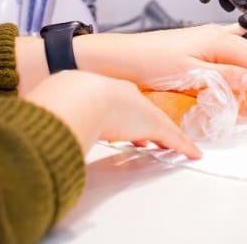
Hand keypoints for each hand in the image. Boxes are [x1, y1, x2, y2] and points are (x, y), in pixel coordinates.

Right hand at [24, 71, 201, 158]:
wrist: (84, 95)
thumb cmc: (72, 101)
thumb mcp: (69, 107)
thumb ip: (66, 116)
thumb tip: (52, 128)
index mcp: (109, 93)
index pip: (125, 107)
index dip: (129, 118)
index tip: (130, 126)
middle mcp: (130, 99)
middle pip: (144, 115)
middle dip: (149, 127)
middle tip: (153, 137)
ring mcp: (143, 113)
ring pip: (162, 127)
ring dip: (168, 138)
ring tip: (177, 145)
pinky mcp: (155, 126)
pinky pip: (175, 139)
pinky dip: (185, 147)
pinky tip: (194, 154)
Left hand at [73, 25, 246, 90]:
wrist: (121, 58)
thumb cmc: (151, 63)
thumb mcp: (191, 74)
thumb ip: (225, 76)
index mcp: (216, 39)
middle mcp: (214, 34)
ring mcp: (206, 38)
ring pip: (243, 48)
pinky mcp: (198, 45)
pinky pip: (230, 49)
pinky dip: (243, 58)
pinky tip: (245, 67)